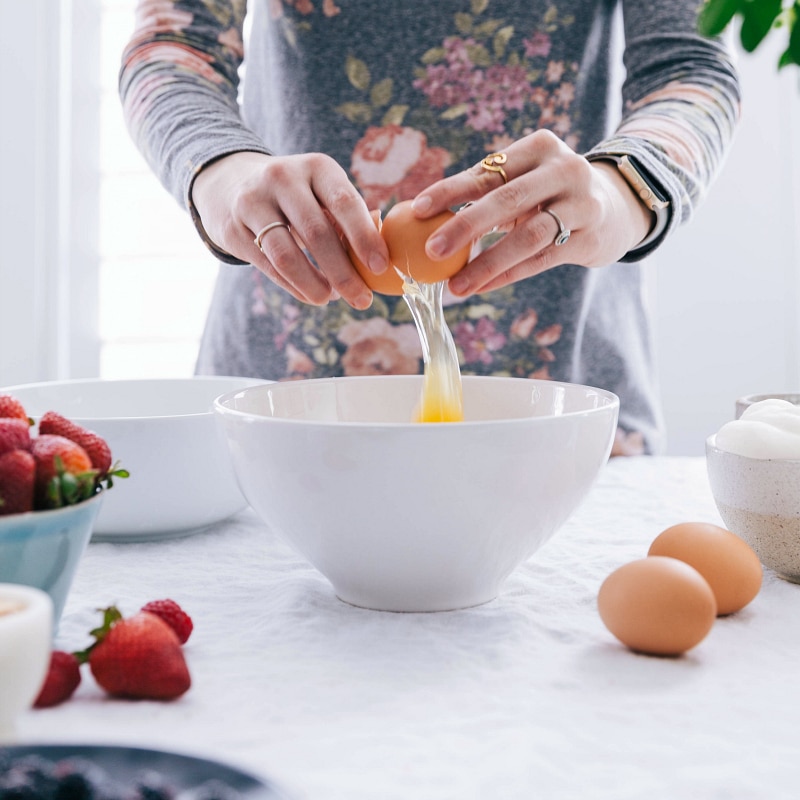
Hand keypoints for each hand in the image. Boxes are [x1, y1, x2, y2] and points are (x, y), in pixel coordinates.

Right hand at [191, 151, 388, 308]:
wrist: (230, 183)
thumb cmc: (296, 196)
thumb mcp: (322, 191)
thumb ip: (348, 219)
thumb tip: (377, 261)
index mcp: (316, 167)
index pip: (344, 202)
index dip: (364, 237)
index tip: (380, 267)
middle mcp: (282, 178)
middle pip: (316, 233)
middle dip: (343, 273)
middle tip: (362, 300)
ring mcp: (253, 202)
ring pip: (286, 255)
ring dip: (314, 284)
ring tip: (330, 300)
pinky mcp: (233, 229)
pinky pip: (269, 267)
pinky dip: (294, 287)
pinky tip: (311, 295)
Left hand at [411, 130, 653, 296]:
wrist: (616, 208)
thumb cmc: (550, 194)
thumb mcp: (526, 180)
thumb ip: (487, 192)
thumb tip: (422, 217)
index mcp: (539, 147)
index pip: (488, 170)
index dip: (450, 190)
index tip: (417, 209)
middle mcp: (564, 169)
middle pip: (507, 199)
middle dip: (464, 226)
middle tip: (431, 250)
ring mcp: (581, 203)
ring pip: (527, 236)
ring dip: (486, 263)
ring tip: (455, 286)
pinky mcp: (589, 237)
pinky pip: (541, 260)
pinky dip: (508, 275)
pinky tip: (480, 287)